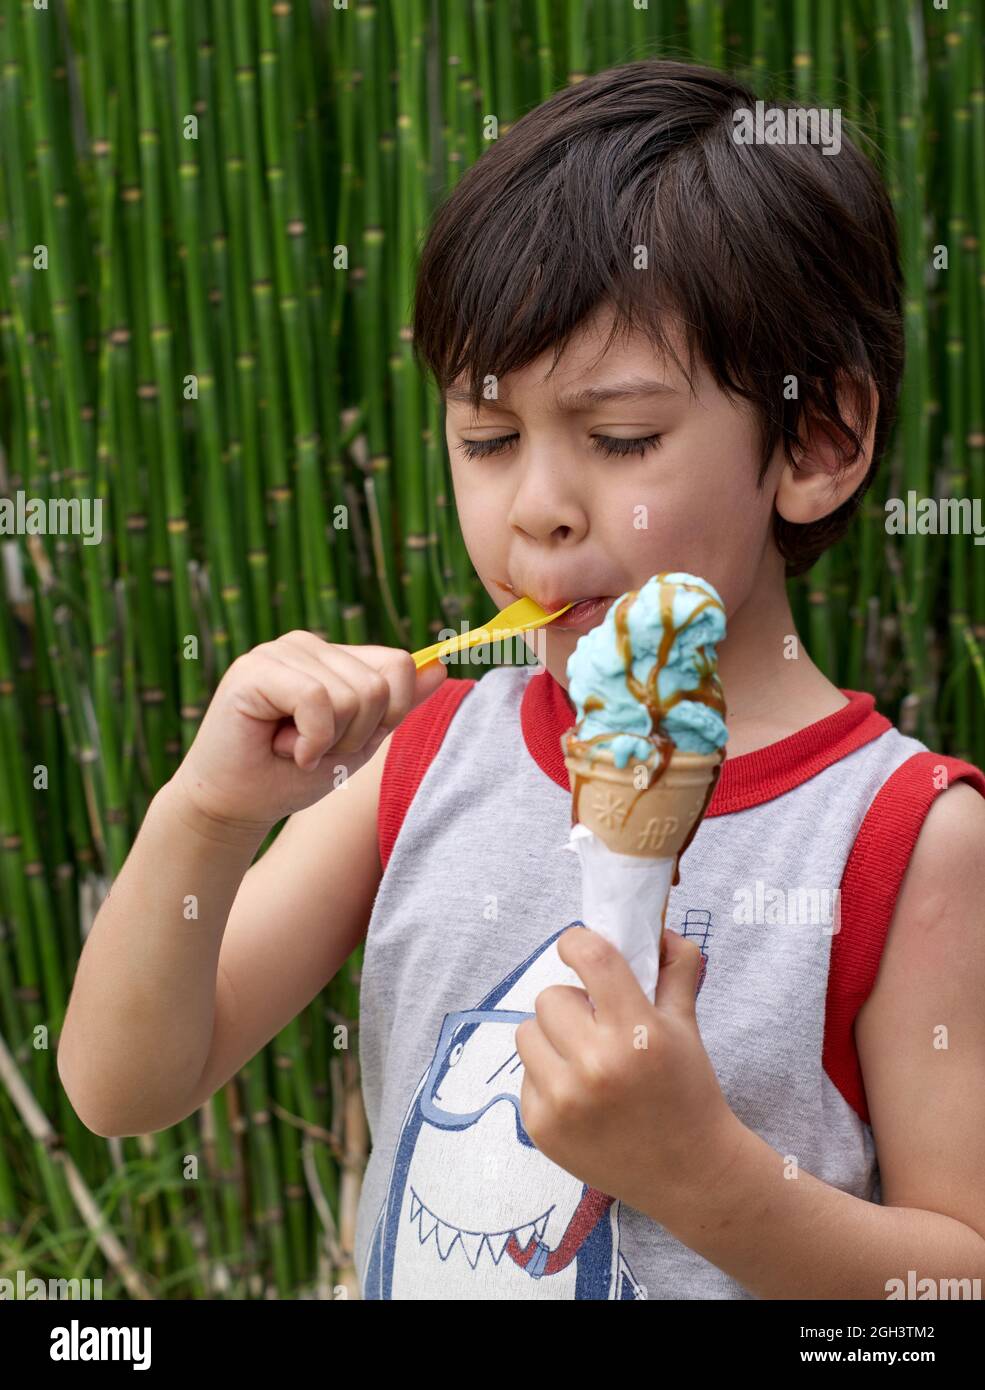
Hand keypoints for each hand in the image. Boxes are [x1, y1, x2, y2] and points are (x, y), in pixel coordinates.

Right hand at [172, 632, 447, 830]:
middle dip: (356, 735)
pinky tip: (280, 749)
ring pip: (352, 695)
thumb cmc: (290, 776)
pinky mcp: (255, 669)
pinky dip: (310, 740)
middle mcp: (308, 645)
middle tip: (313, 749)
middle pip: (379, 685)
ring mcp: (280, 651)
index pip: (399, 665)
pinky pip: (317, 699)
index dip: (390, 714)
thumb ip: (398, 705)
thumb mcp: (359, 742)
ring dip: (329, 742)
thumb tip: (442, 666)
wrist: (234, 806)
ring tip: (293, 747)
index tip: (349, 741)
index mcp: (334, 657)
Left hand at [515, 926, 744, 1225]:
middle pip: (551, 997)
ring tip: (584, 1058)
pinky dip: (546, 1077)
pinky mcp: (541, 1128)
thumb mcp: (687, 1024)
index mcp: (638, 1032)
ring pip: (527, 1032)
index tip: (577, 946)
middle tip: (597, 1025)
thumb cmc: (688, 1091)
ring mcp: (564, 1101)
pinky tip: (580, 1095)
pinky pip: (525, 1074)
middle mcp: (596, 1065)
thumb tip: (655, 925)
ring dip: (552, 1038)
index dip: (577, 942)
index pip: (591, 958)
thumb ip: (675, 967)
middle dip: (573, 1004)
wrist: (689, 1174)